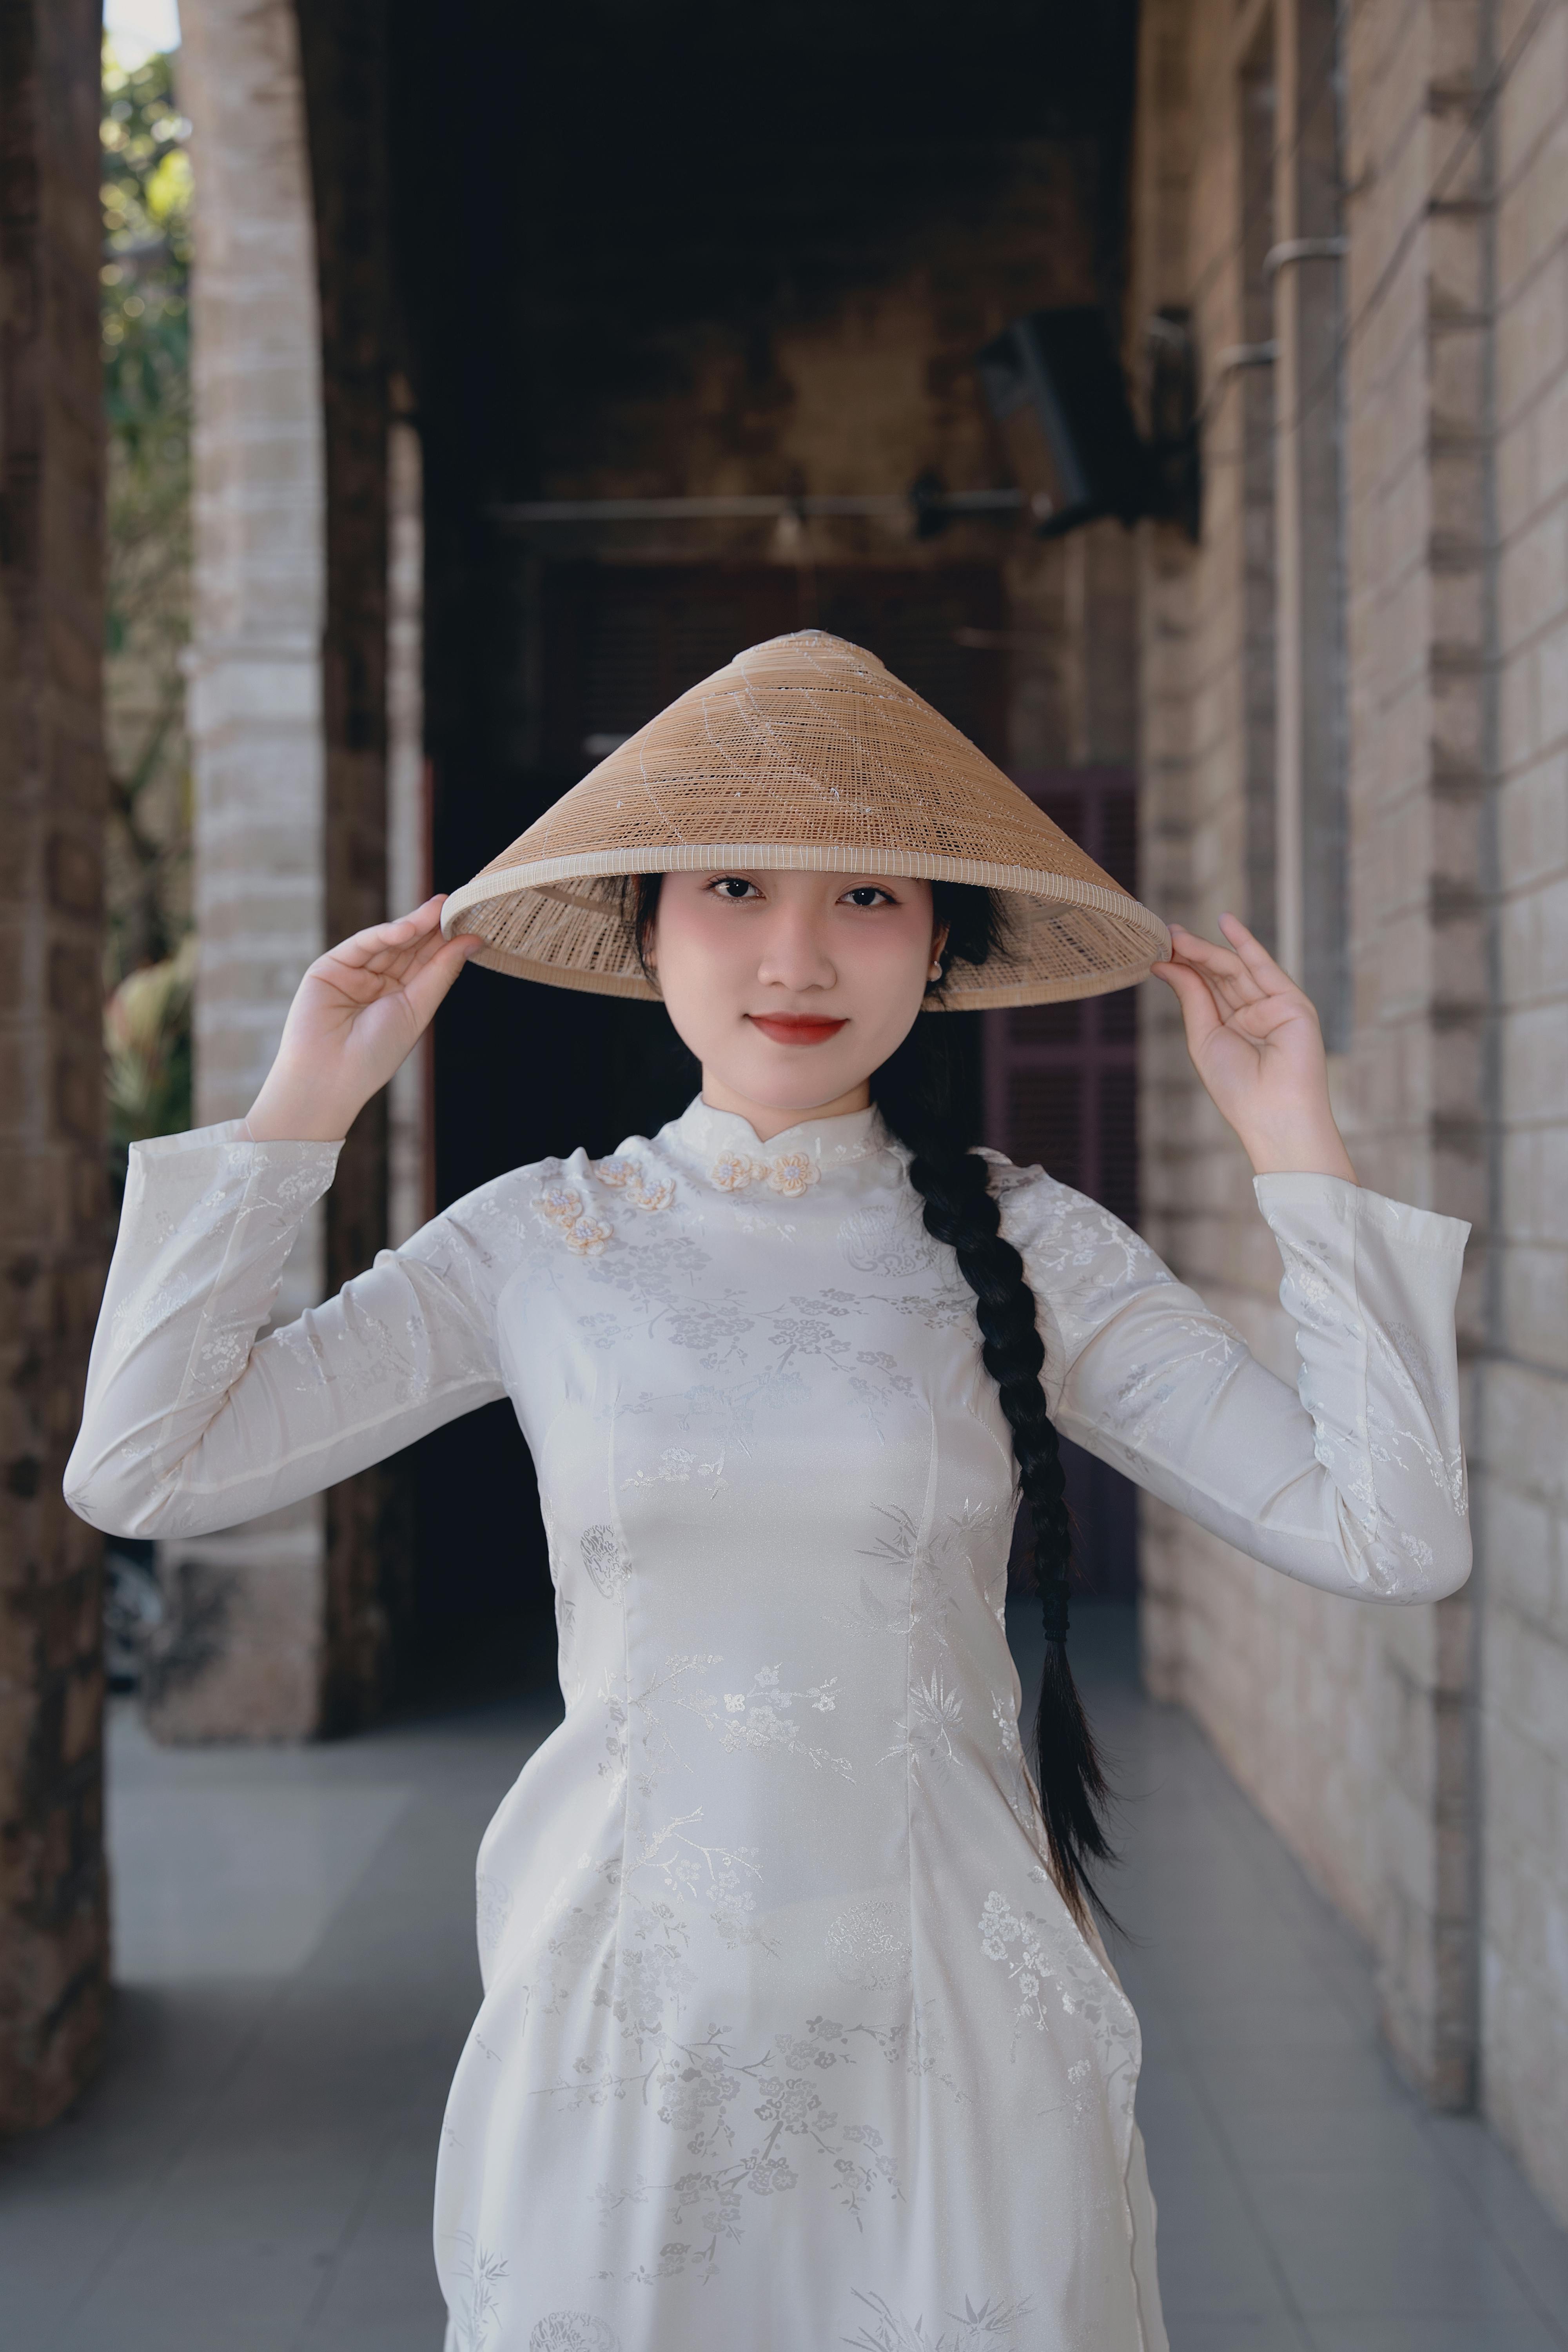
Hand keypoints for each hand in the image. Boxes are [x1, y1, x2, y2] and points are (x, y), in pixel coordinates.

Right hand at [245, 897, 478, 1142]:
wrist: (331, 1076)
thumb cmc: (376, 1052)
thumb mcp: (417, 1009)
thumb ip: (441, 972)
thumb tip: (472, 941)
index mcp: (401, 998)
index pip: (426, 963)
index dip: (446, 942)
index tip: (471, 921)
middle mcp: (377, 983)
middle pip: (409, 948)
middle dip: (432, 927)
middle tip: (456, 903)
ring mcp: (353, 974)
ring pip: (387, 942)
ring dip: (413, 925)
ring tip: (438, 908)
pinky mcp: (329, 967)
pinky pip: (360, 945)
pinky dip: (383, 935)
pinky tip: (407, 928)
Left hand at [1151, 914, 1356, 1181]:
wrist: (1272, 1114)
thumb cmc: (1237, 1087)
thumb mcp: (1203, 1037)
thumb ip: (1192, 997)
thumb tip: (1168, 963)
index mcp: (1230, 1027)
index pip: (1205, 989)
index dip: (1184, 968)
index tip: (1160, 949)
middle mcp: (1253, 1013)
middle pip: (1219, 975)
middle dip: (1192, 954)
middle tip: (1165, 935)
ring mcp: (1274, 1006)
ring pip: (1236, 969)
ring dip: (1208, 949)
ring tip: (1179, 935)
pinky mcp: (1292, 1002)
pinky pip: (1265, 967)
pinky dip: (1247, 944)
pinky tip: (1226, 923)